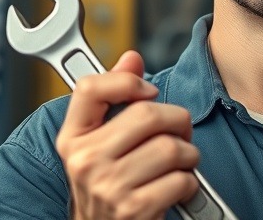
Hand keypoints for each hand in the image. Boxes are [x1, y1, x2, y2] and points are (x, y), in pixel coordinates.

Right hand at [56, 50, 199, 219]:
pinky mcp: (134, 208)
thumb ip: (114, 97)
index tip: (147, 92)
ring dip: (188, 156)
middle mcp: (85, 160)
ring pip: (172, 147)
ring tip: (177, 164)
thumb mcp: (99, 142)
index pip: (90, 88)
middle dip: (177, 122)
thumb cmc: (107, 184)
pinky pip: (181, 179)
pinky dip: (189, 183)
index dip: (128, 82)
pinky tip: (175, 187)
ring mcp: (108, 186)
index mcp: (73, 138)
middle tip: (177, 133)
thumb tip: (131, 58)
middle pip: (148, 114)